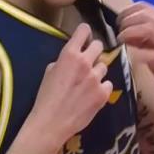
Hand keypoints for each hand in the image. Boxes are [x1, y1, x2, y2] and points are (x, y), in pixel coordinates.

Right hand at [28, 23, 112, 151]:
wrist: (51, 122)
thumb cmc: (46, 96)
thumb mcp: (50, 71)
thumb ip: (64, 61)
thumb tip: (73, 58)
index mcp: (69, 54)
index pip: (83, 31)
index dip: (84, 32)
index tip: (85, 36)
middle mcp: (85, 62)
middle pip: (98, 45)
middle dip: (93, 51)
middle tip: (88, 59)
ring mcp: (96, 78)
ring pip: (104, 66)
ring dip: (97, 72)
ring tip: (88, 83)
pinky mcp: (103, 93)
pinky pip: (108, 84)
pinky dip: (102, 88)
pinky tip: (93, 95)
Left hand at [117, 1, 153, 106]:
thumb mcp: (151, 43)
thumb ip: (138, 32)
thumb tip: (120, 26)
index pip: (143, 6)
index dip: (126, 11)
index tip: (118, 21)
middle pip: (143, 14)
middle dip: (126, 22)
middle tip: (118, 33)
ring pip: (147, 28)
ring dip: (129, 33)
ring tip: (121, 41)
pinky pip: (148, 51)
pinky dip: (135, 52)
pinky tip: (128, 55)